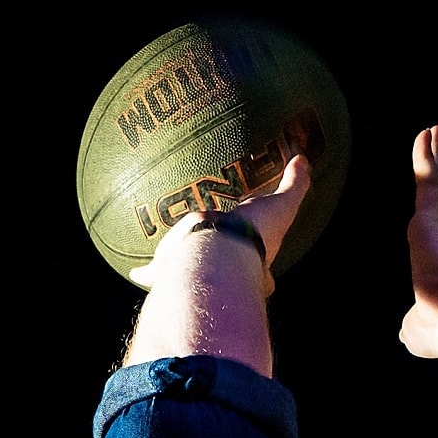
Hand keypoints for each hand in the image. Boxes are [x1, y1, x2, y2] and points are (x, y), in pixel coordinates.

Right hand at [129, 153, 314, 294]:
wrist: (217, 255)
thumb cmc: (253, 236)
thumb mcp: (281, 206)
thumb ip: (294, 185)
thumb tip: (303, 159)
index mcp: (250, 265)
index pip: (264, 275)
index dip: (266, 277)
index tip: (268, 278)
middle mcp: (223, 276)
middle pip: (223, 277)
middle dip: (222, 273)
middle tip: (215, 258)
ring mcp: (196, 274)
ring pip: (188, 274)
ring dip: (183, 270)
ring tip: (176, 260)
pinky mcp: (170, 272)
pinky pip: (154, 273)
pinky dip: (145, 274)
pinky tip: (135, 274)